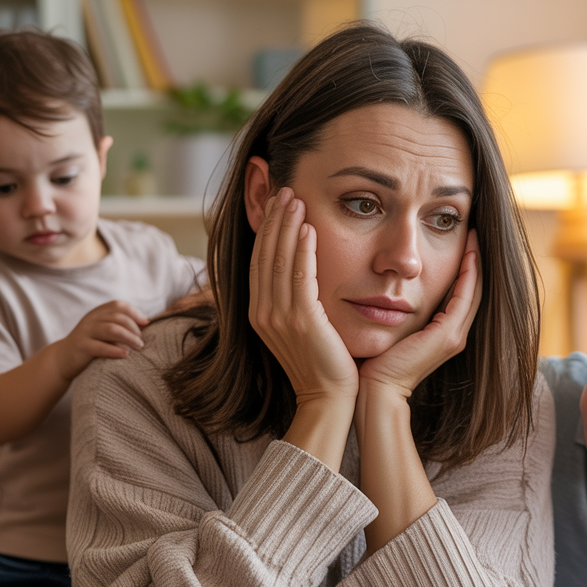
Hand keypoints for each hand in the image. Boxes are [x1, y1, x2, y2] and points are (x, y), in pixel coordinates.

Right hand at [55, 300, 148, 381]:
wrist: (63, 358)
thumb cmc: (91, 345)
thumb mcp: (103, 331)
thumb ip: (119, 326)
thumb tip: (146, 324)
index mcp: (98, 313)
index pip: (118, 305)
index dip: (134, 313)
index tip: (146, 324)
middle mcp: (91, 320)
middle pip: (117, 317)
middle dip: (134, 328)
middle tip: (142, 342)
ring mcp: (85, 333)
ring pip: (111, 329)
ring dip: (129, 337)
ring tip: (139, 347)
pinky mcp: (81, 348)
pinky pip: (100, 347)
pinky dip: (115, 350)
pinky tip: (125, 354)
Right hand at [248, 186, 357, 405]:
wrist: (327, 398)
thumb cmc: (322, 365)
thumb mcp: (300, 328)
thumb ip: (294, 301)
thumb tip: (299, 274)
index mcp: (258, 314)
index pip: (259, 261)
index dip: (266, 230)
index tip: (276, 204)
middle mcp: (262, 313)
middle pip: (264, 255)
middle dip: (273, 219)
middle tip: (283, 188)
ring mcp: (279, 317)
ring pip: (279, 260)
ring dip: (287, 226)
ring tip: (295, 197)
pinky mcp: (301, 321)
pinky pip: (299, 276)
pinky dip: (302, 250)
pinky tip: (308, 228)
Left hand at [357, 228, 481, 399]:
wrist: (378, 388)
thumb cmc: (377, 361)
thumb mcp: (394, 328)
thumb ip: (401, 311)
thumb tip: (391, 291)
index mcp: (444, 333)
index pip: (461, 294)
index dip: (466, 268)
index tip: (464, 241)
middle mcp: (455, 335)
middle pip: (473, 290)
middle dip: (476, 261)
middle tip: (477, 233)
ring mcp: (454, 337)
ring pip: (473, 291)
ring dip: (476, 263)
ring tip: (476, 237)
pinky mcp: (447, 336)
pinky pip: (464, 298)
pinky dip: (469, 275)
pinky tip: (468, 254)